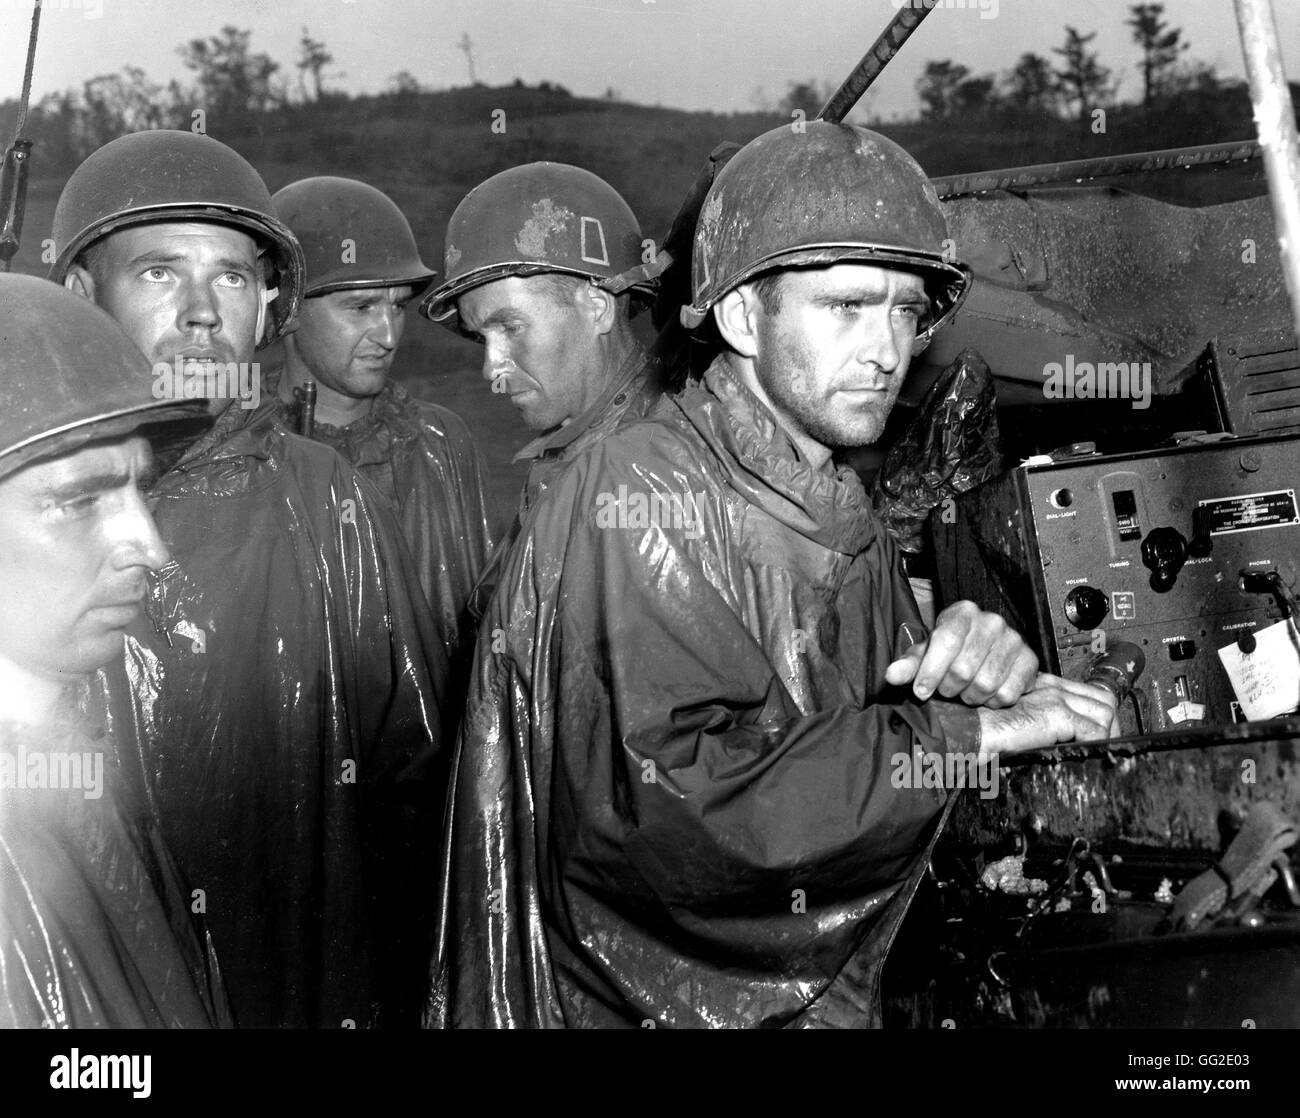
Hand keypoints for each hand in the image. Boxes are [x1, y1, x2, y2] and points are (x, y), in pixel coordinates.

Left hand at [885, 601, 1037, 707]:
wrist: (988, 652)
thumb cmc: (951, 652)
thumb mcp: (927, 653)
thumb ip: (909, 664)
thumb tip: (891, 676)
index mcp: (963, 613)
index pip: (946, 642)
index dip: (931, 671)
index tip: (920, 691)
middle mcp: (991, 622)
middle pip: (964, 669)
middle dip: (949, 688)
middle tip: (946, 689)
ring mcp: (1014, 640)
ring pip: (986, 684)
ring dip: (970, 697)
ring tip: (965, 691)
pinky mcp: (1030, 660)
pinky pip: (1007, 694)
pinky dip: (992, 702)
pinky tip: (986, 693)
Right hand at [977, 673, 1119, 755]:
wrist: (969, 729)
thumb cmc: (982, 728)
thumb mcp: (1016, 719)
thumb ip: (1037, 721)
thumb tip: (1059, 739)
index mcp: (1042, 686)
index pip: (1087, 692)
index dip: (1098, 713)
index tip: (1100, 733)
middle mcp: (1051, 687)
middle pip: (1102, 698)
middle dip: (1112, 723)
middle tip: (1106, 743)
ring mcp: (1055, 698)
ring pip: (1104, 712)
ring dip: (1107, 734)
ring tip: (1099, 750)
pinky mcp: (1056, 713)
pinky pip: (1094, 730)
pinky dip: (1097, 743)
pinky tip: (1085, 752)